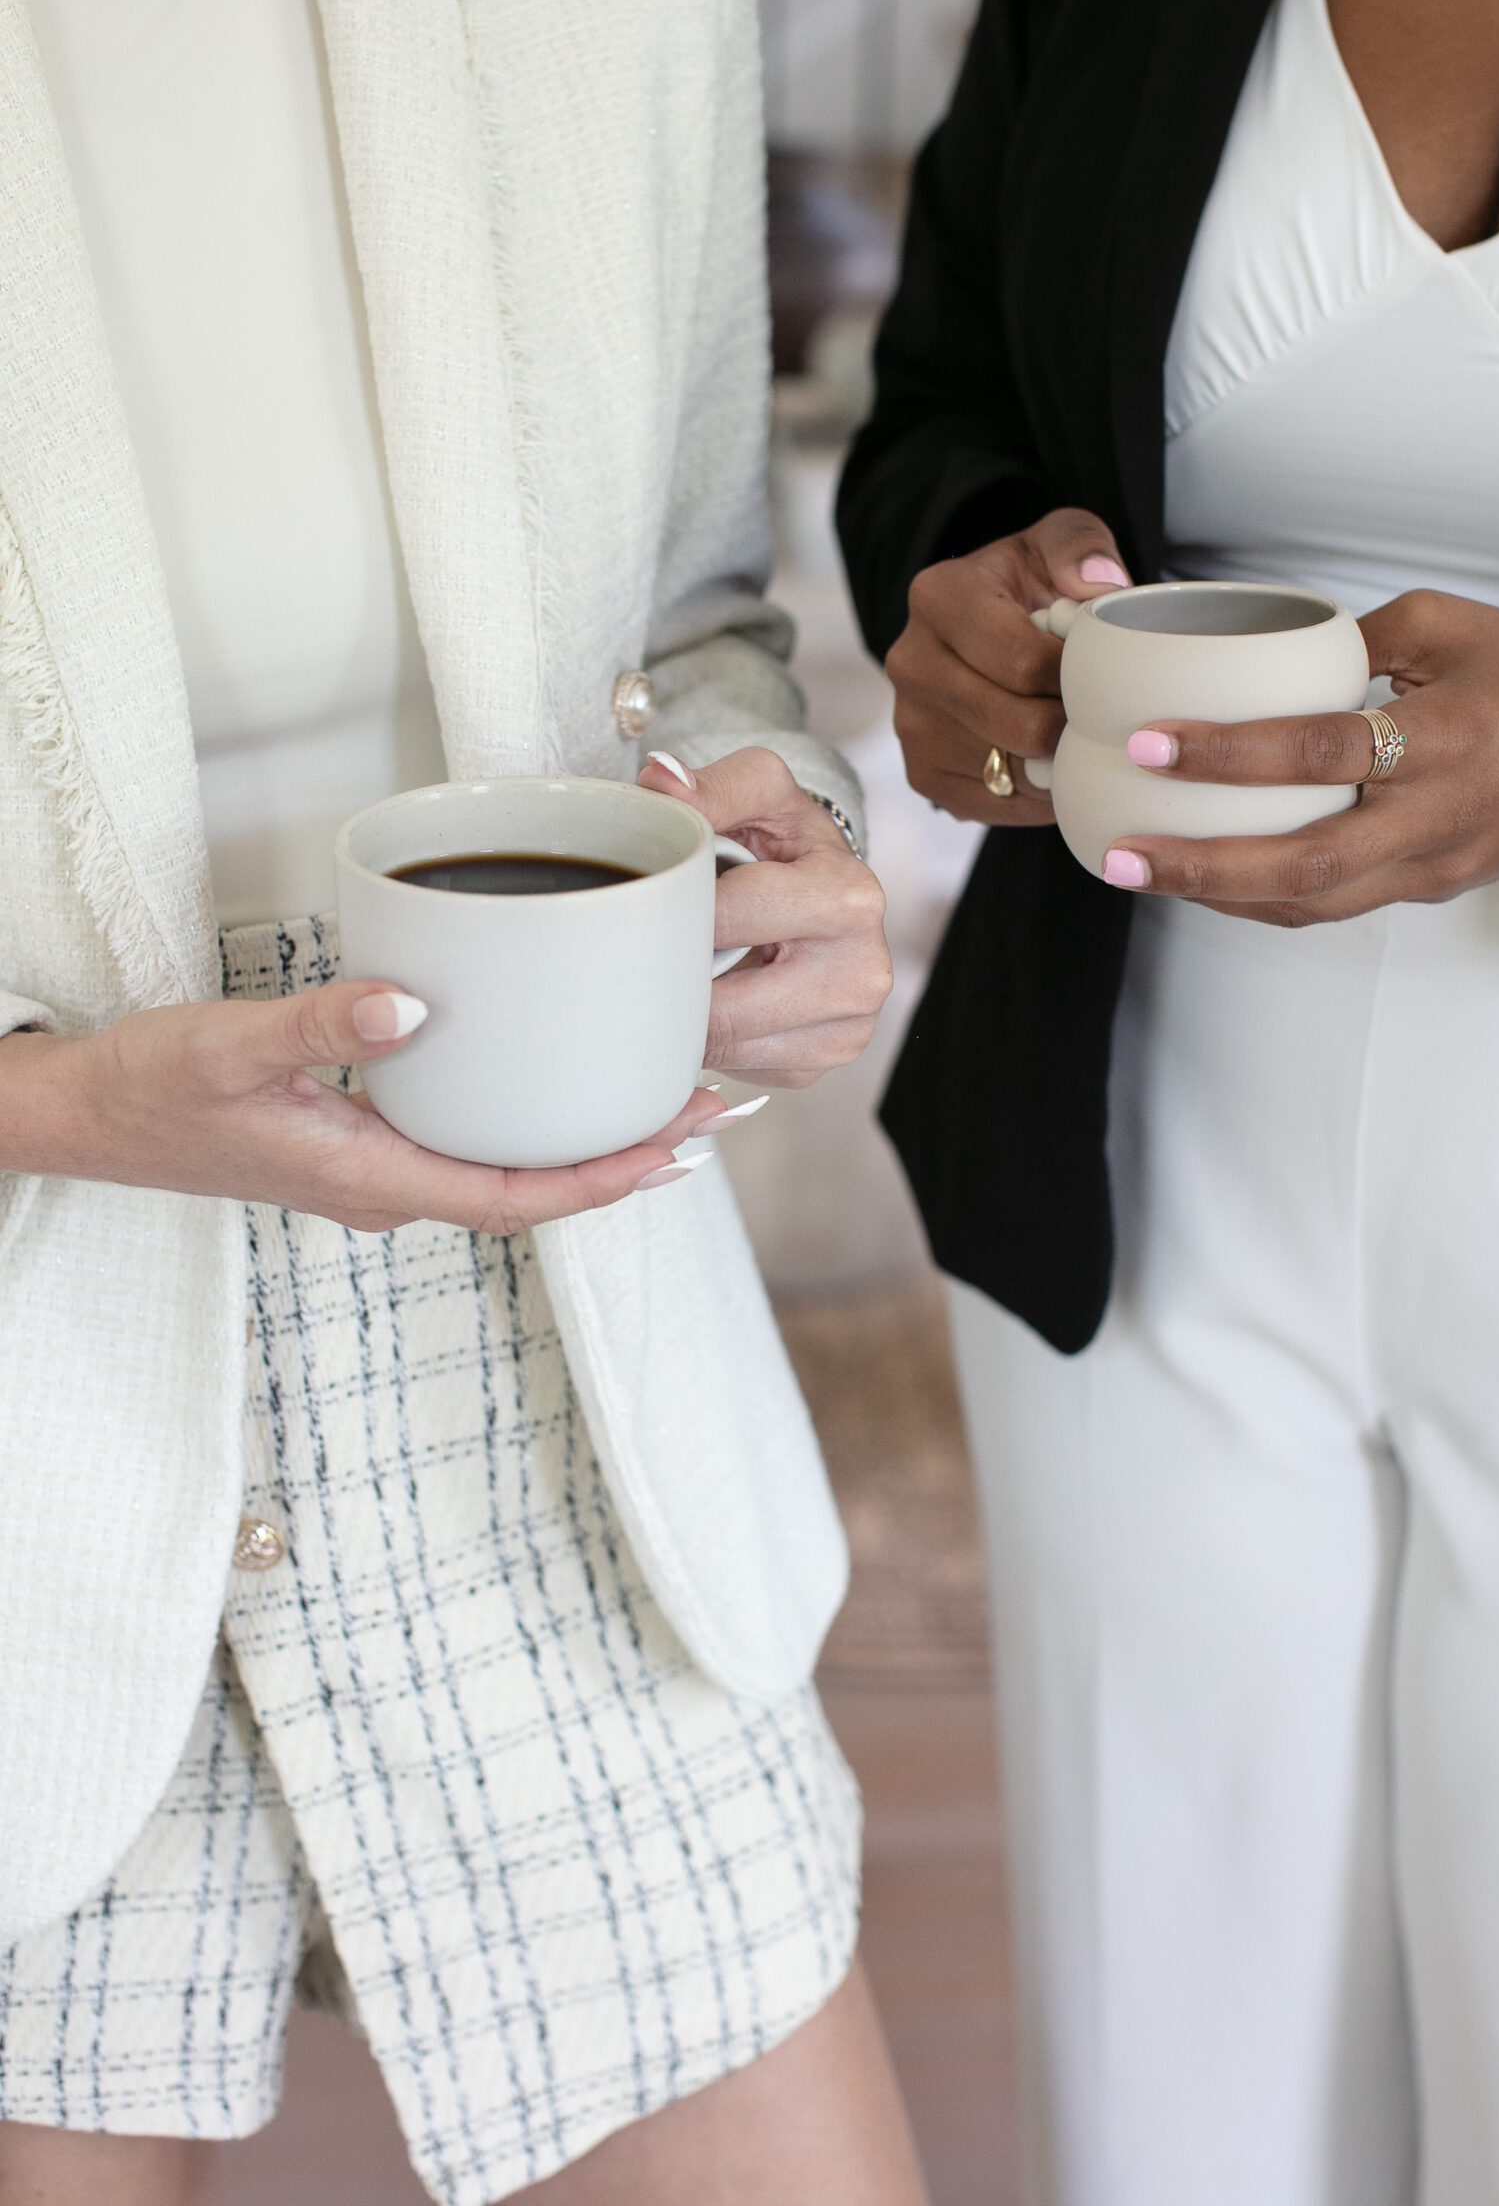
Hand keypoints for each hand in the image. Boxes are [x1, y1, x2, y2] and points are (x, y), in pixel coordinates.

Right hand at [2, 987, 720, 1231]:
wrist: (88, 1115)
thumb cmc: (151, 1090)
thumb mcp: (228, 1046)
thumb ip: (317, 1024)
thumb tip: (411, 1008)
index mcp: (371, 1180)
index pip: (516, 1197)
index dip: (603, 1179)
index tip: (676, 1146)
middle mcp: (387, 1189)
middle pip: (532, 1188)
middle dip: (622, 1157)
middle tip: (704, 1107)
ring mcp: (376, 1171)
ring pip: (505, 1166)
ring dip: (583, 1142)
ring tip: (658, 1094)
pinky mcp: (363, 1143)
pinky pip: (470, 1143)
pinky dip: (528, 1119)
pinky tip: (555, 1081)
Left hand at [639, 746, 891, 1086]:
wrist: (830, 891)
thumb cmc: (788, 843)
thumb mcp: (761, 793)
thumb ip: (711, 785)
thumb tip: (660, 780)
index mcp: (849, 897)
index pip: (728, 918)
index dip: (677, 910)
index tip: (655, 901)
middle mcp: (862, 972)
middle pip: (726, 1007)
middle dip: (677, 979)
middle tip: (650, 949)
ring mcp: (847, 1029)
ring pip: (725, 1047)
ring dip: (689, 1015)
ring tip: (687, 970)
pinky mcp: (820, 1064)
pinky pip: (738, 1067)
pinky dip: (715, 1039)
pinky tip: (719, 998)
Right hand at [885, 508, 1133, 822]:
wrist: (985, 632)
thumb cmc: (1030, 586)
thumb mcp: (1056, 543)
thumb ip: (1082, 545)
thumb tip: (1100, 585)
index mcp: (939, 597)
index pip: (1024, 661)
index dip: (1078, 677)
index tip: (1097, 669)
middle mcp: (910, 662)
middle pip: (1020, 724)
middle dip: (1071, 722)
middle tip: (1096, 707)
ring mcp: (910, 724)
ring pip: (1014, 770)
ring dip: (1057, 760)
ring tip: (1073, 728)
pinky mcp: (922, 774)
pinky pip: (999, 803)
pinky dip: (1038, 792)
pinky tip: (1049, 758)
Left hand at [1102, 590, 1498, 925]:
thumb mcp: (1453, 624)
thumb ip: (1354, 637)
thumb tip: (1268, 649)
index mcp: (1440, 741)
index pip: (1316, 751)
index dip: (1226, 752)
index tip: (1150, 743)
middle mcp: (1432, 818)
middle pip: (1299, 867)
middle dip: (1199, 867)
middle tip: (1120, 856)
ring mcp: (1432, 866)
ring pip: (1310, 904)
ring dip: (1219, 895)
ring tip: (1142, 873)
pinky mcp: (1432, 886)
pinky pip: (1334, 905)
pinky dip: (1265, 899)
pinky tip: (1209, 880)